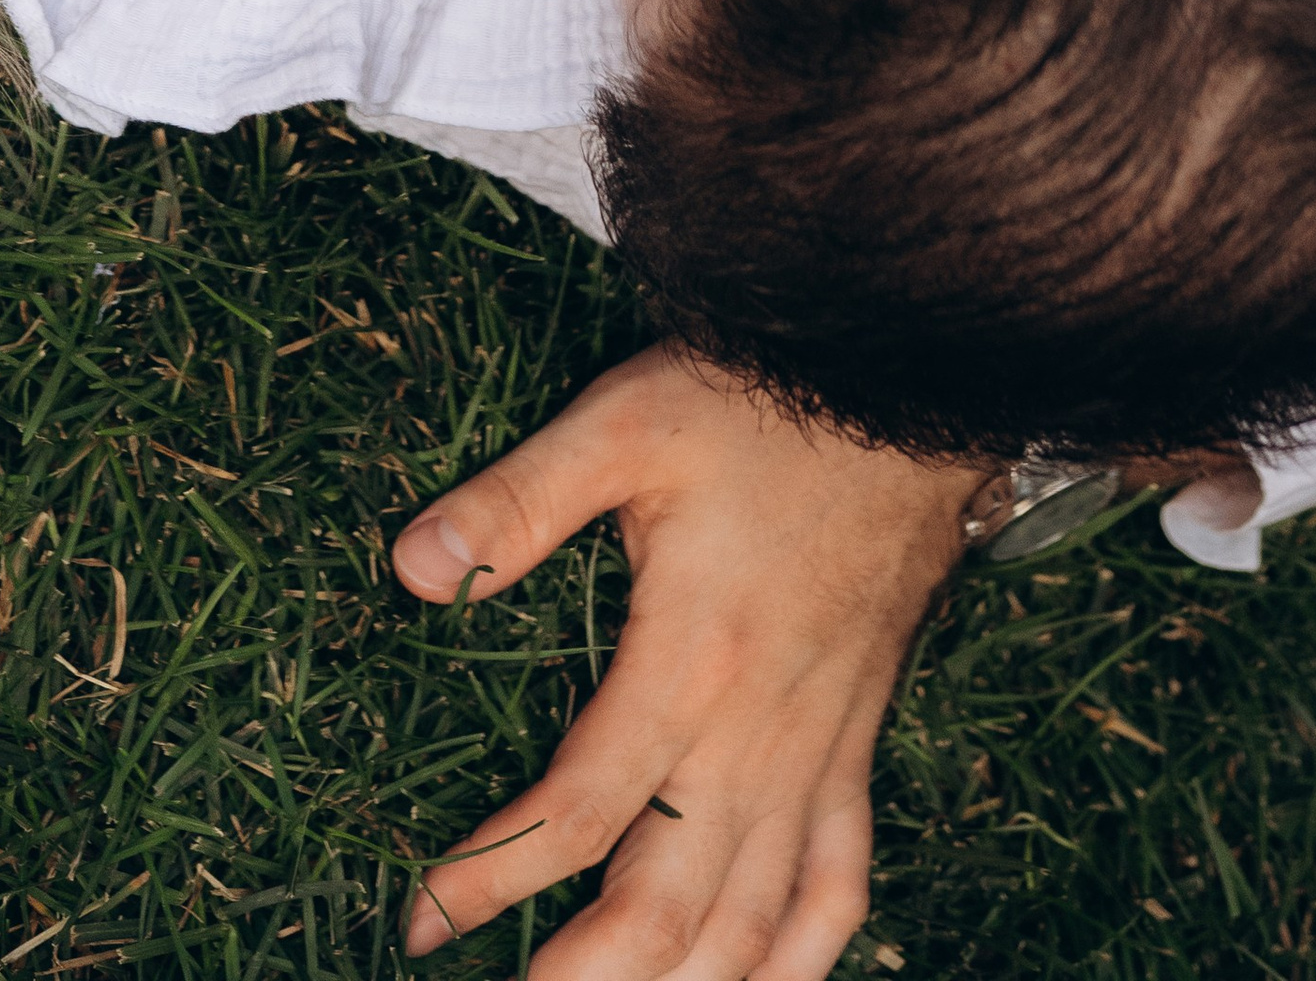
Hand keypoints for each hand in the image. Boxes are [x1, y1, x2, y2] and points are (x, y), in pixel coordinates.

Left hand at [393, 352, 977, 977]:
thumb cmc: (754, 407)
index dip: (493, 879)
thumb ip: (517, 502)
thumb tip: (413, 569)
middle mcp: (758, 735)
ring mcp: (817, 752)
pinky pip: (839, 885)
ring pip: (757, 922)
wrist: (902, 393)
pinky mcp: (855, 744)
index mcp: (689, 664)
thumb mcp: (620, 426)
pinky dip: (801, 958)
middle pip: (670, 907)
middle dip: (585, 979)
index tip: (422, 920)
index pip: (578, 814)